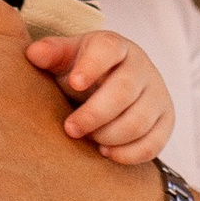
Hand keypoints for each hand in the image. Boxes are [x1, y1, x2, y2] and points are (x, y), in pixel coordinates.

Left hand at [29, 26, 172, 162]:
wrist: (113, 84)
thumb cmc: (83, 71)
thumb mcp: (66, 57)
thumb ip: (51, 54)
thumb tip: (33, 54)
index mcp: (115, 47)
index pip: (108, 49)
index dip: (92, 66)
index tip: (74, 83)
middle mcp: (142, 68)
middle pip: (125, 90)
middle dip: (95, 114)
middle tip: (70, 129)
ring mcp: (157, 94)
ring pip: (139, 121)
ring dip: (110, 136)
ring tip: (88, 140)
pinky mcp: (166, 120)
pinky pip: (153, 143)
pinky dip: (128, 154)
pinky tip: (106, 152)